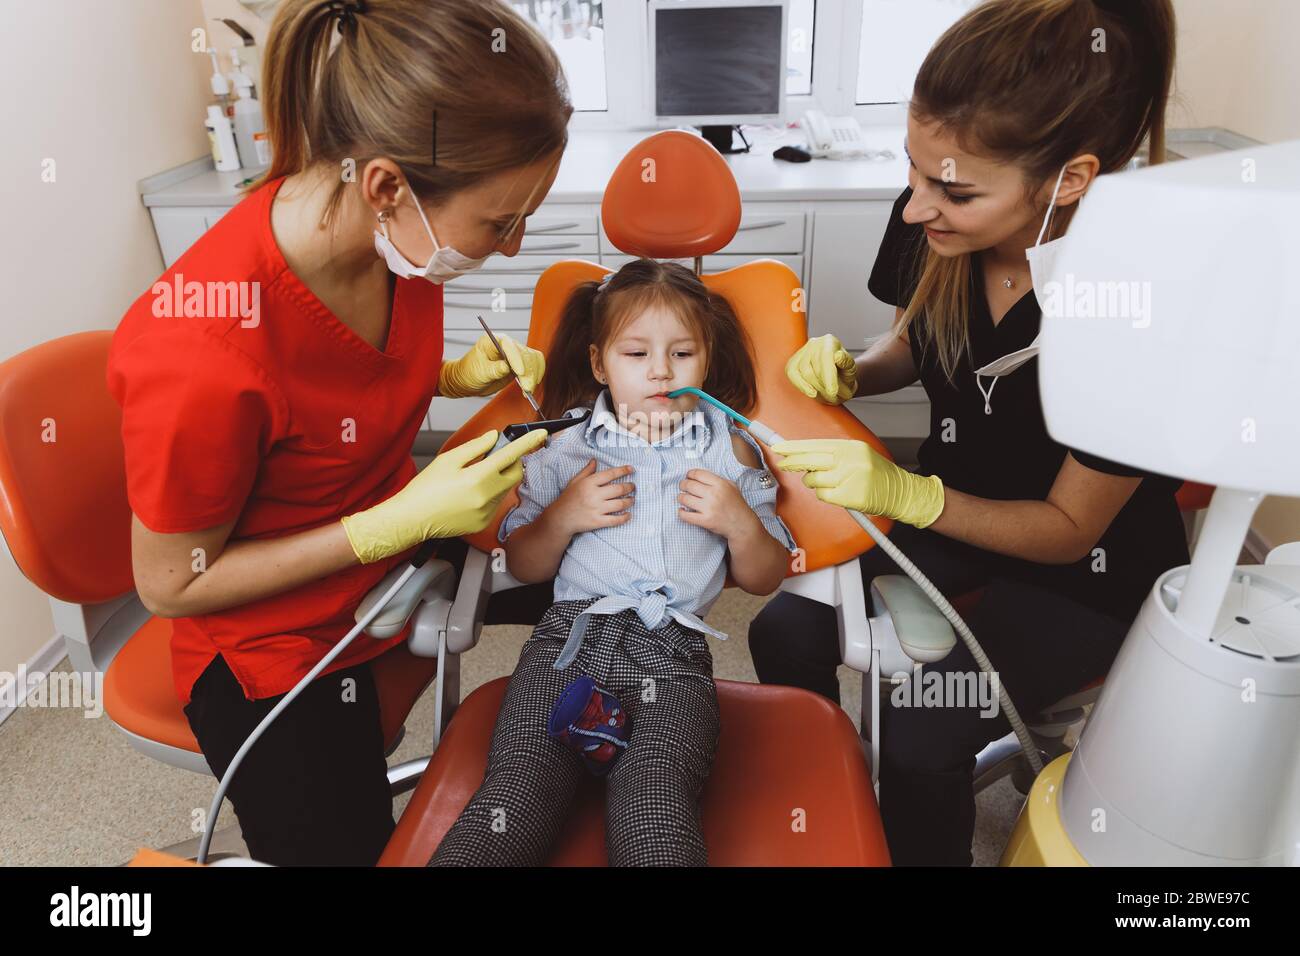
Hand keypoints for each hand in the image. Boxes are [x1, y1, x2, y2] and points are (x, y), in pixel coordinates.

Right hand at [340, 427, 546, 563]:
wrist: (411, 519)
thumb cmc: (424, 490)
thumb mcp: (447, 461)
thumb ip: (475, 447)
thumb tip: (493, 438)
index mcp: (478, 477)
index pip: (511, 455)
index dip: (528, 443)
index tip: (540, 434)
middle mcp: (487, 497)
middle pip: (515, 473)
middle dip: (512, 462)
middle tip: (496, 456)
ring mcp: (487, 512)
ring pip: (505, 489)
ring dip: (498, 479)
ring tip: (472, 479)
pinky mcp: (483, 523)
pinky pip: (495, 503)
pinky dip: (489, 495)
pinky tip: (468, 495)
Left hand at [437, 332, 545, 398]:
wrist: (467, 381)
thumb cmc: (469, 372)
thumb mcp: (479, 372)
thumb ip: (494, 369)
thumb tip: (506, 367)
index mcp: (495, 341)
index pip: (511, 346)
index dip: (517, 359)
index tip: (520, 373)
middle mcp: (508, 346)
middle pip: (526, 354)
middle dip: (528, 371)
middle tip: (527, 387)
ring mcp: (515, 356)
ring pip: (533, 360)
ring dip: (533, 375)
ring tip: (528, 390)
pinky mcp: (520, 366)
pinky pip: (533, 367)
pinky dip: (534, 377)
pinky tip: (529, 388)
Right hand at [548, 460, 635, 535]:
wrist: (560, 518)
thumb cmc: (567, 498)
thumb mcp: (575, 481)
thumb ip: (587, 471)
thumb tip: (595, 460)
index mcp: (589, 483)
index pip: (611, 474)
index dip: (623, 470)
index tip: (632, 469)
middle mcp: (594, 495)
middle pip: (619, 489)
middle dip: (630, 487)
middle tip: (633, 486)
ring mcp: (596, 509)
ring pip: (620, 504)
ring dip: (630, 501)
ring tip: (632, 499)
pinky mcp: (597, 522)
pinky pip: (616, 520)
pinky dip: (625, 517)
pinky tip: (629, 515)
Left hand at [676, 468, 756, 539]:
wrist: (741, 524)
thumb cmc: (736, 504)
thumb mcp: (731, 486)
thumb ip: (716, 479)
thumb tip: (697, 476)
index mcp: (720, 484)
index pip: (698, 474)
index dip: (689, 474)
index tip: (688, 476)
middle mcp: (713, 494)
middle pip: (689, 485)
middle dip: (683, 485)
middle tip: (683, 487)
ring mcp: (708, 508)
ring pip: (685, 498)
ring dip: (680, 497)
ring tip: (682, 498)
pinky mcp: (705, 520)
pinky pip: (686, 515)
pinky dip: (681, 512)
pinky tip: (682, 510)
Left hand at [770, 438, 944, 527]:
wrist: (901, 492)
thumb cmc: (877, 475)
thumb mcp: (858, 456)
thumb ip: (834, 455)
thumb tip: (804, 457)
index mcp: (851, 446)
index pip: (816, 444)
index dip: (795, 447)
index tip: (779, 447)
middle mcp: (851, 459)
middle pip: (811, 459)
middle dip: (793, 462)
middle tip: (783, 463)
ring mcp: (851, 478)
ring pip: (814, 480)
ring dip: (815, 483)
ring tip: (829, 484)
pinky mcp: (850, 496)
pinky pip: (823, 496)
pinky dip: (825, 496)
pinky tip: (837, 494)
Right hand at [785, 333, 857, 404]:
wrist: (837, 378)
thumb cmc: (845, 373)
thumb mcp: (851, 368)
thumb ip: (846, 362)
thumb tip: (839, 356)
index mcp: (830, 341)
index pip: (826, 357)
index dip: (829, 376)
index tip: (833, 391)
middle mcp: (814, 343)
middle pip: (815, 368)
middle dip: (825, 386)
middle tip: (836, 396)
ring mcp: (802, 352)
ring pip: (805, 374)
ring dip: (817, 389)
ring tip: (829, 396)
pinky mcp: (793, 363)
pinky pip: (792, 374)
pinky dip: (801, 386)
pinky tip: (811, 393)